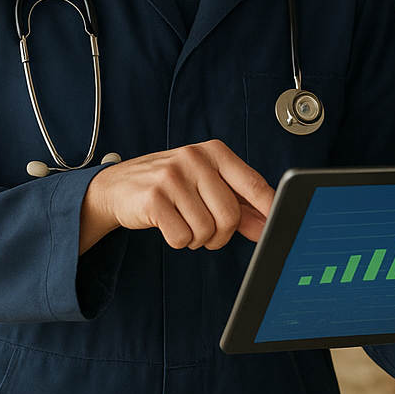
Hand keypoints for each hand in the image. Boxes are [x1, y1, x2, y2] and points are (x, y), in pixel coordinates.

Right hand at [79, 140, 274, 251]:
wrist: (117, 186)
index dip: (269, 208)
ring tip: (185, 223)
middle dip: (222, 234)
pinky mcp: (153, 198)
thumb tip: (267, 224)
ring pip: (207, 230)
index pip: (253, 184)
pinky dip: (179, 241)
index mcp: (215, 152)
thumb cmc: (169, 185)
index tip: (277, 225)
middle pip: (230, 215)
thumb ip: (238, 204)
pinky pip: (182, 237)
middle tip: (208, 232)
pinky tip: (169, 225)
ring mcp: (173, 177)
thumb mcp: (206, 185)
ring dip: (198, 239)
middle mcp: (195, 159)